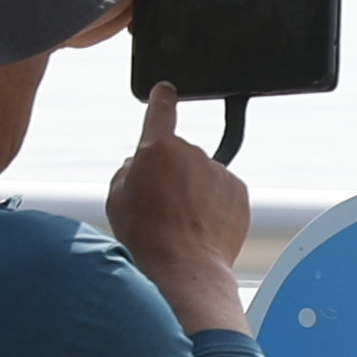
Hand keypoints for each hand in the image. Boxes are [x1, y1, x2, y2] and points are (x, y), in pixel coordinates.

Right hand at [106, 80, 251, 339]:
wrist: (183, 267)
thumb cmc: (145, 236)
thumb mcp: (117, 198)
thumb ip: (129, 170)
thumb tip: (141, 164)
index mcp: (157, 149)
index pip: (160, 112)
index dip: (162, 99)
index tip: (167, 90)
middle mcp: (192, 153)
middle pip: (179, 157)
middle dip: (172, 176)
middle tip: (162, 210)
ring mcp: (219, 171)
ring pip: (202, 176)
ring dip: (194, 193)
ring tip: (182, 225)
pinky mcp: (239, 191)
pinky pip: (223, 192)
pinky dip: (214, 206)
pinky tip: (202, 228)